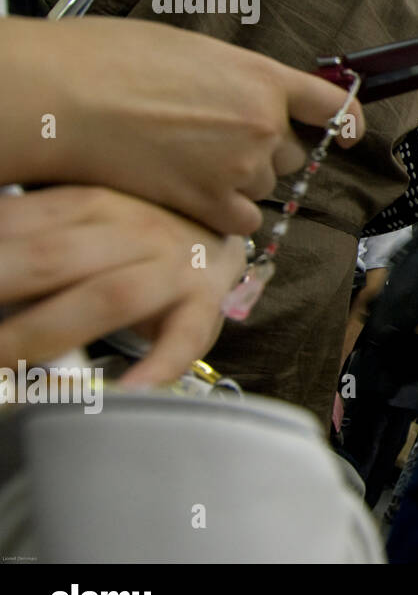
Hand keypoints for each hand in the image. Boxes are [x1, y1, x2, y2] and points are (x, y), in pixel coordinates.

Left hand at [0, 186, 246, 384]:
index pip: (14, 225)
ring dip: (42, 335)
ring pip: (106, 296)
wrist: (219, 237)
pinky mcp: (202, 306)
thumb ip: (32, 234)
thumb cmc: (137, 237)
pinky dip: (153, 368)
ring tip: (0, 367)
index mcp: (91, 202)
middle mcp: (132, 228)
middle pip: (50, 260)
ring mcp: (171, 267)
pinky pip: (180, 339)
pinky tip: (123, 392)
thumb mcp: (83, 218)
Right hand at [12, 17, 366, 236]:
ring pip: (265, 186)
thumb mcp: (196, 52)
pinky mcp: (211, 203)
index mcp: (264, 78)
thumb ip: (237, 80)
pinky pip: (243, 220)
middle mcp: (264, 125)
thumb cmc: (115, 60)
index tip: (350, 131)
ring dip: (239, 181)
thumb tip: (250, 97)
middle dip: (264, 150)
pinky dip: (225, 214)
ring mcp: (240, 167)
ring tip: (189, 162)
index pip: (331, 104)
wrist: (69, 96)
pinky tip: (194, 196)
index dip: (347, 119)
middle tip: (214, 140)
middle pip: (290, 153)